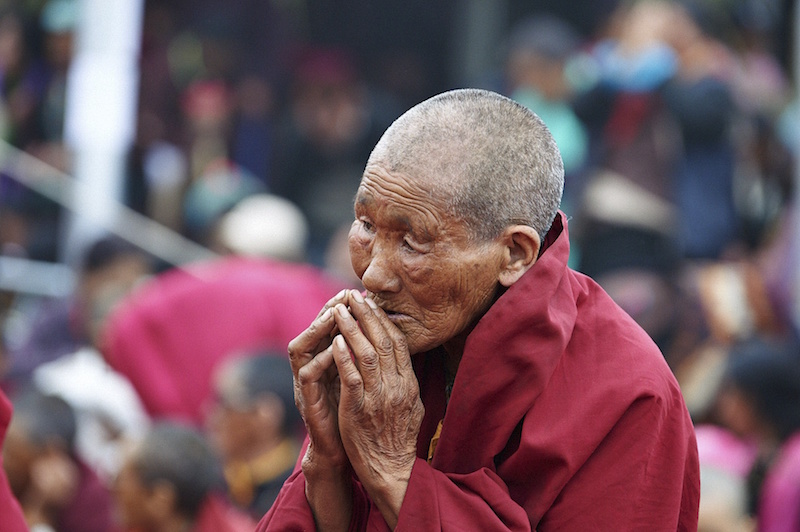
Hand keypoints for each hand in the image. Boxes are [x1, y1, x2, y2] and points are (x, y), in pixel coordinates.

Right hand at [288, 289, 349, 466]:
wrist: (341, 451)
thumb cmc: (353, 414)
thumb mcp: (361, 380)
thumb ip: (364, 357)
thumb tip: (383, 332)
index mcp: (326, 361)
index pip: (330, 326)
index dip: (341, 308)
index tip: (358, 292)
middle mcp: (312, 368)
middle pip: (312, 331)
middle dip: (327, 311)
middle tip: (343, 296)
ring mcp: (305, 384)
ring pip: (301, 348)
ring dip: (317, 330)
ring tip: (334, 315)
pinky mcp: (306, 401)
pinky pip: (307, 375)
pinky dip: (320, 361)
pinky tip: (335, 350)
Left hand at [331, 290, 424, 526]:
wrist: (390, 470)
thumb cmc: (397, 439)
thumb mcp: (412, 407)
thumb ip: (406, 383)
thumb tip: (402, 361)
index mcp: (409, 384)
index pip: (398, 343)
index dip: (384, 320)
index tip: (371, 304)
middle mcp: (397, 386)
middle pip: (383, 341)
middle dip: (367, 315)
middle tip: (354, 295)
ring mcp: (379, 397)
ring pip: (366, 353)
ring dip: (352, 328)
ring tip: (340, 309)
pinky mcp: (360, 408)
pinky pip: (352, 377)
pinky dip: (344, 356)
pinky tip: (335, 340)